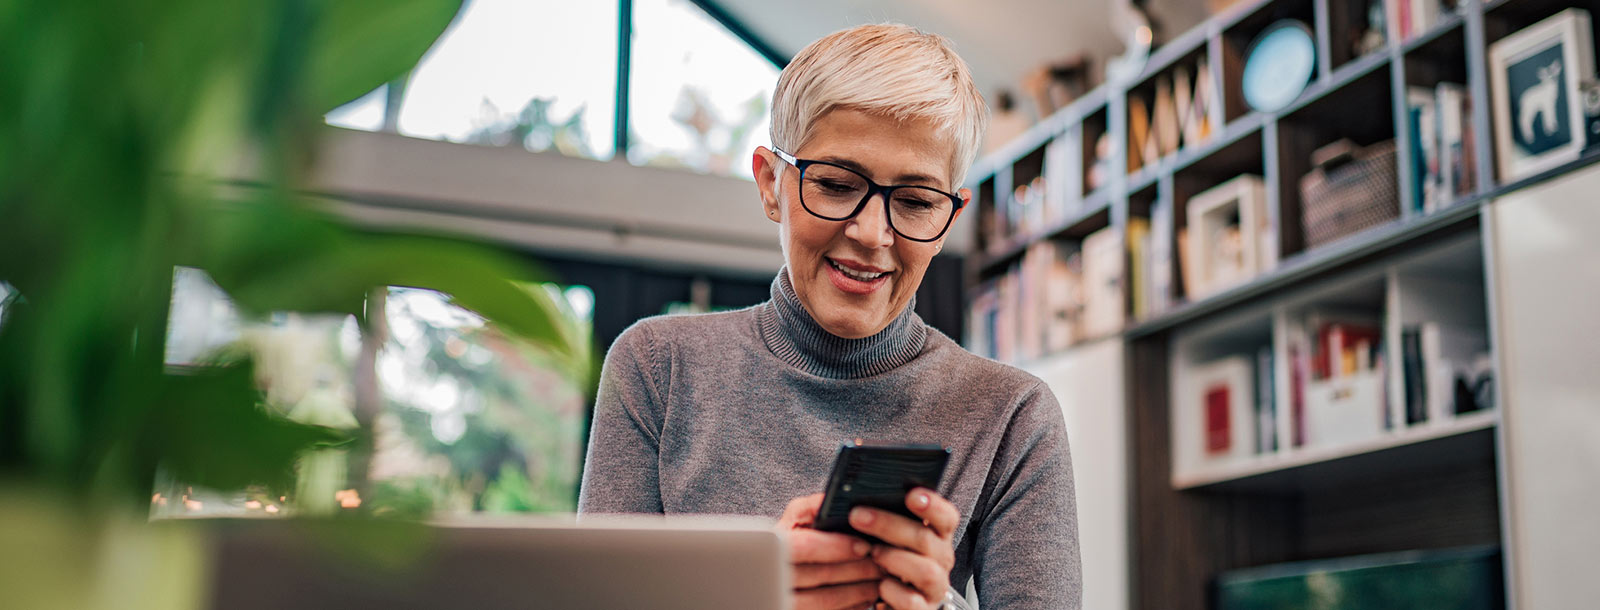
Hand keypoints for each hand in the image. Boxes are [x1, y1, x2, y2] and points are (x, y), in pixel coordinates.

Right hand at [778, 493, 885, 609]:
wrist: (772, 574)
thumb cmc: (790, 541)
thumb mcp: (795, 518)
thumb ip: (813, 507)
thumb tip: (837, 500)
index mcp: (775, 545)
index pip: (804, 546)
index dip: (836, 546)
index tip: (863, 546)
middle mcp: (775, 574)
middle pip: (820, 574)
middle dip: (857, 569)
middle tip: (882, 562)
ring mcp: (786, 599)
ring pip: (826, 601)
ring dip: (859, 590)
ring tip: (880, 579)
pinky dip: (851, 606)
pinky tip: (866, 596)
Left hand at [850, 488, 957, 609]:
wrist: (889, 603)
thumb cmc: (886, 563)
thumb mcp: (888, 538)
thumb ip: (885, 519)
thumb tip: (860, 502)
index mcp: (936, 537)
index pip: (946, 517)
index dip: (932, 505)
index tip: (911, 495)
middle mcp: (940, 561)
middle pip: (926, 539)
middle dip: (890, 525)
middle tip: (857, 516)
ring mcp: (934, 588)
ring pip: (926, 570)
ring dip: (894, 558)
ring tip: (871, 553)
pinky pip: (912, 602)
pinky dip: (893, 592)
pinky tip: (879, 586)